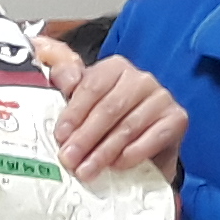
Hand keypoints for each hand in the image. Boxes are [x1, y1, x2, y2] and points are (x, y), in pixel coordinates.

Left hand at [55, 55, 186, 181]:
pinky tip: (118, 165)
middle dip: (86, 137)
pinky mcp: (178, 119)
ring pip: (128, 126)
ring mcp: (162, 97)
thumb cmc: (107, 121)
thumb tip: (42, 48)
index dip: (74, 113)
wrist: (144, 146)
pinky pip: (154, 137)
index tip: (60, 136)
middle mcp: (140, 78)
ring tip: (87, 170)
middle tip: (69, 160)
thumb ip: (63, 74)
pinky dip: (134, 153)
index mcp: (114, 67)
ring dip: (105, 151)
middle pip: (109, 108)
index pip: (91, 87)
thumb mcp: (82, 98)